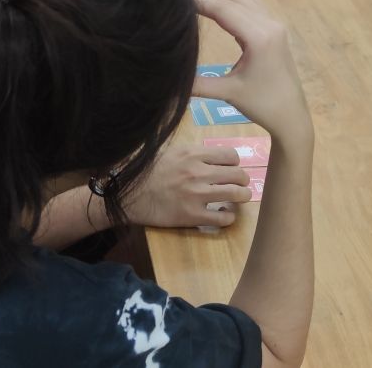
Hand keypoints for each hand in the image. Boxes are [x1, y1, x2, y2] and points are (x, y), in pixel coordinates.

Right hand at [123, 144, 250, 227]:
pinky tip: (224, 214)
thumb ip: (193, 153)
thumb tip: (214, 156)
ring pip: (237, 195)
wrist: (129, 195)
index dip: (235, 164)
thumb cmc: (148, 172)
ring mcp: (197, 195)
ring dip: (242, 197)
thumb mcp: (170, 152)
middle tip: (240, 185)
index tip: (231, 169)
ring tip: (239, 198)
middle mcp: (198, 172)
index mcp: (193, 154)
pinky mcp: (193, 216)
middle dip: (242, 180)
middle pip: (238, 175)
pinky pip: (223, 218)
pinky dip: (228, 217)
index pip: (231, 156)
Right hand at [190, 0, 311, 143]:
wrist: (291, 115)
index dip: (199, 0)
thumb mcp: (227, 93)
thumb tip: (165, 82)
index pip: (223, 10)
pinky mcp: (274, 30)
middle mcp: (269, 25)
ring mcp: (274, 26)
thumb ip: (196, 84)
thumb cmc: (261, 105)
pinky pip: (253, 5)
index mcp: (259, 38)